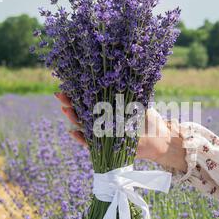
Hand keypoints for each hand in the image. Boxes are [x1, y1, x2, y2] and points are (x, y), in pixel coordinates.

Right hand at [55, 92, 186, 171]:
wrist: (158, 138)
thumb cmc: (149, 118)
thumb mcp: (138, 101)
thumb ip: (128, 91)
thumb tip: (121, 72)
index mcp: (108, 107)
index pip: (89, 98)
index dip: (78, 91)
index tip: (68, 84)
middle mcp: (102, 119)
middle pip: (81, 110)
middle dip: (69, 102)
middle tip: (60, 95)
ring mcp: (102, 133)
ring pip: (82, 125)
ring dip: (73, 118)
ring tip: (65, 109)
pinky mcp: (105, 147)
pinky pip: (89, 144)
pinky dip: (80, 139)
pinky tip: (73, 132)